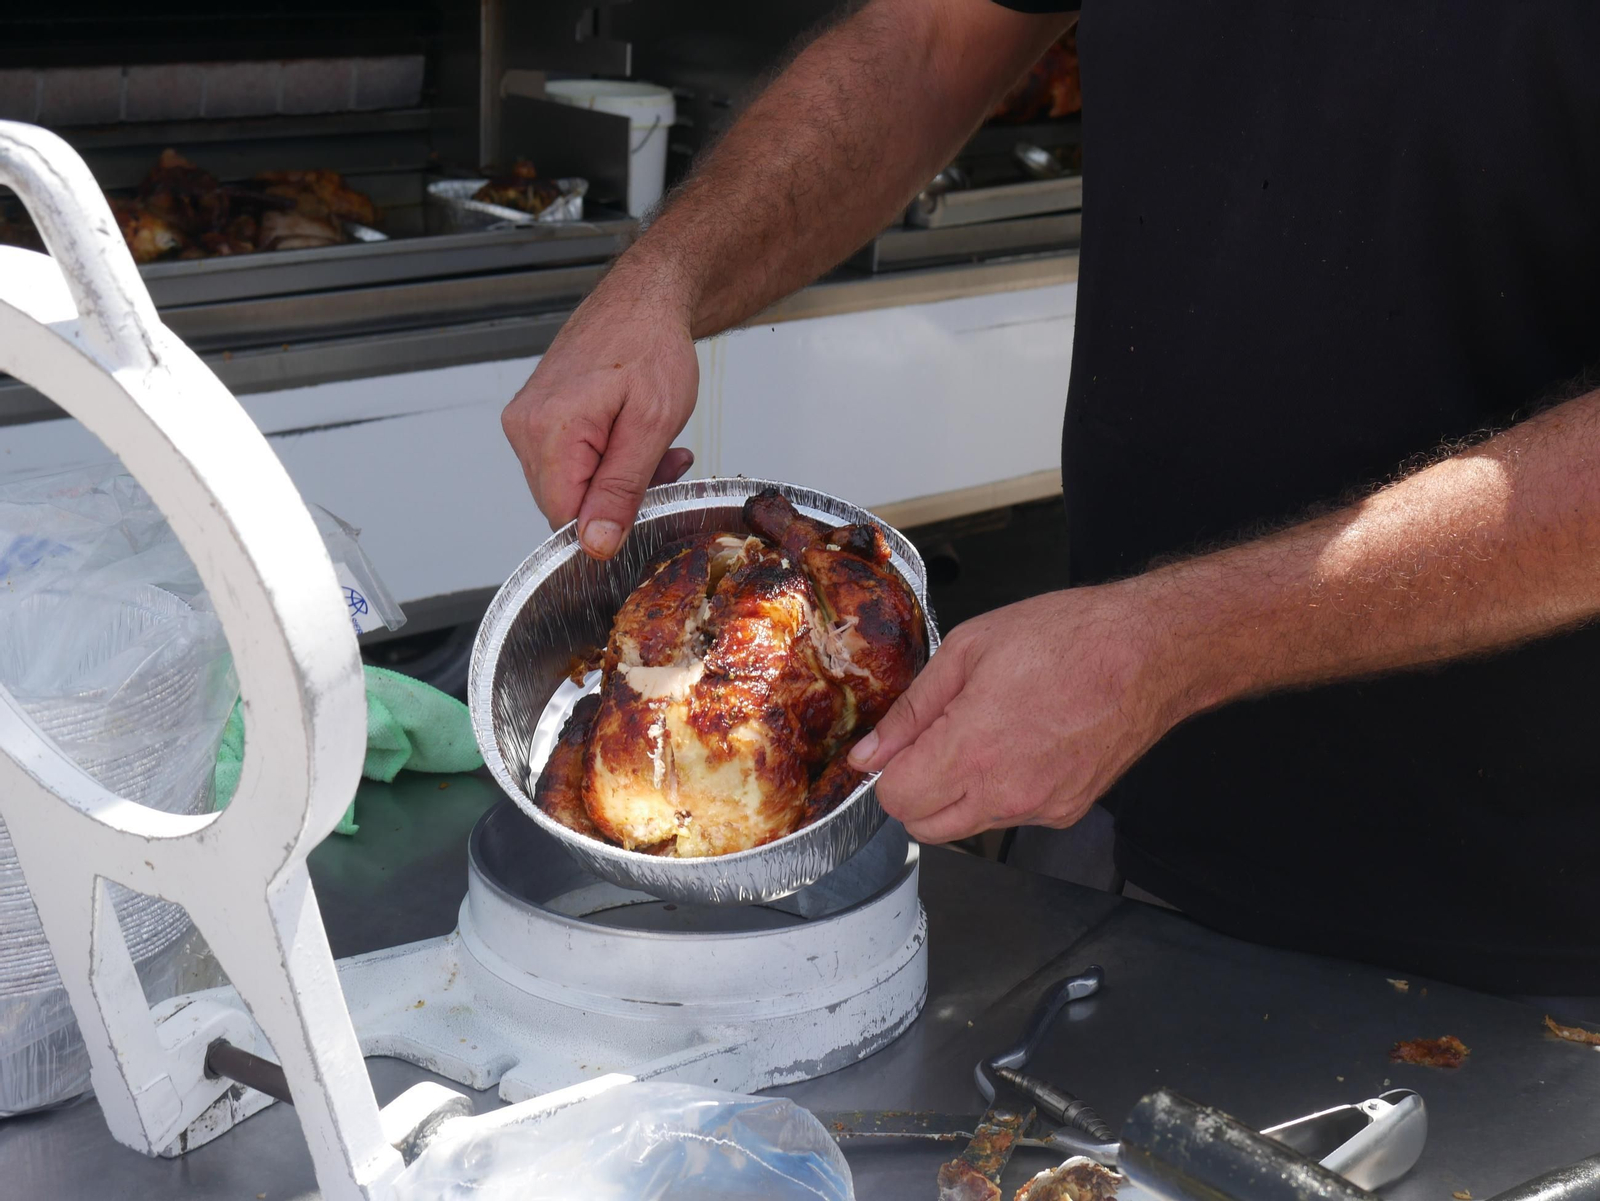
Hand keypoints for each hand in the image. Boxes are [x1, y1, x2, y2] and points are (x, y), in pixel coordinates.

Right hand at [503, 270, 698, 558]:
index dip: (608, 522)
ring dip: (615, 479)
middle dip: (618, 497)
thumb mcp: (652, 425)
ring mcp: (526, 422)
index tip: (649, 497)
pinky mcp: (536, 419)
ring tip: (653, 446)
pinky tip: (631, 438)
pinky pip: (566, 463)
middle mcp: (524, 428)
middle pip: (564, 504)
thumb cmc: (651, 345)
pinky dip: (603, 461)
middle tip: (664, 465)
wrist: (642, 299)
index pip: (563, 518)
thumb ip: (622, 489)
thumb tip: (596, 543)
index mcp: (549, 430)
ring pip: (569, 486)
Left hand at [847, 583, 1194, 844]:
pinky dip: (1001, 793)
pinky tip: (1022, 745)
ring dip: (959, 793)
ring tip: (988, 733)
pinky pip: (1011, 818)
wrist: (1149, 653)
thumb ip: (911, 710)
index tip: (902, 745)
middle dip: (918, 789)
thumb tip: (870, 752)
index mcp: (972, 748)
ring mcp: (1039, 808)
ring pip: (968, 825)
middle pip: (926, 826)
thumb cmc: (1068, 638)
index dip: (889, 771)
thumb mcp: (968, 650)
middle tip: (937, 740)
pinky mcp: (1066, 811)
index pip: (896, 801)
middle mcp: (1004, 791)